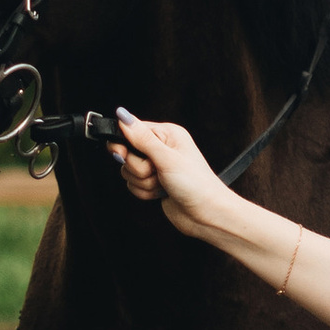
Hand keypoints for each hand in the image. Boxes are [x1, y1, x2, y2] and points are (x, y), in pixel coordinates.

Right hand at [109, 109, 229, 237]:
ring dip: (143, 182)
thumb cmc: (196, 184)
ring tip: (162, 183)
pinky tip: (161, 192)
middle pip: (127, 153)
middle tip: (155, 171)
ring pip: (129, 171)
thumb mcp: (166, 158)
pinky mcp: (154, 182)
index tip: (123, 154)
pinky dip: (145, 192)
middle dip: (138, 168)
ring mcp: (157, 166)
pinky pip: (134, 185)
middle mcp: (161, 148)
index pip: (131, 130)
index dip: (124, 144)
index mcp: (167, 134)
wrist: (206, 214)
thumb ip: (142, 138)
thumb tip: (123, 116)